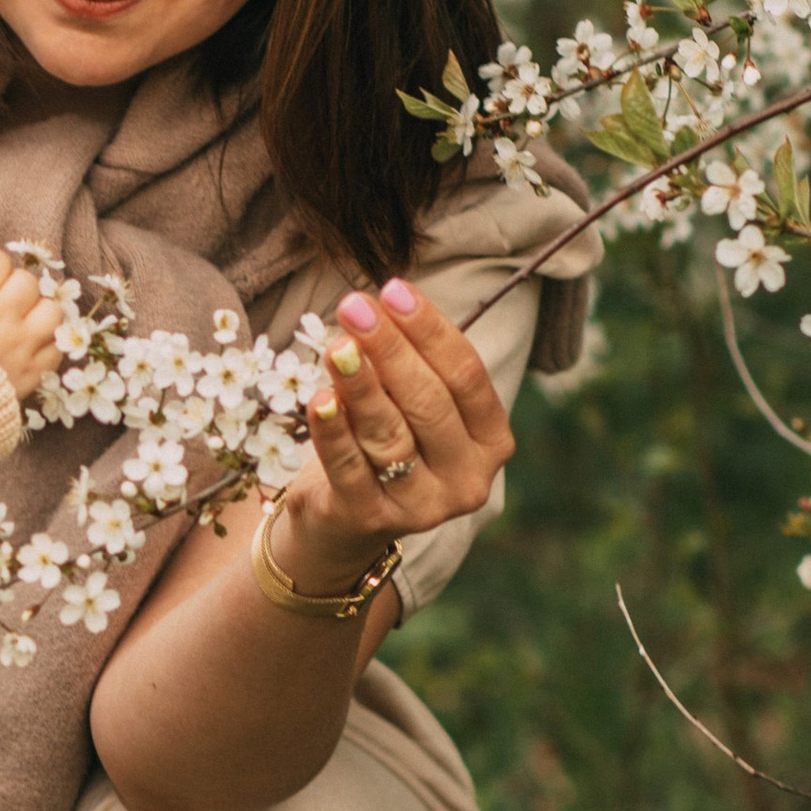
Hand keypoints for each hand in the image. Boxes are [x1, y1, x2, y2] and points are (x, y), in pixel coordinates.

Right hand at [0, 247, 65, 402]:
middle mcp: (1, 315)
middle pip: (28, 282)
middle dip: (16, 291)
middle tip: (3, 305)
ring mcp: (21, 344)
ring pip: (52, 311)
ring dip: (39, 315)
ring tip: (24, 326)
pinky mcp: (32, 373)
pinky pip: (55, 349)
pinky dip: (45, 349)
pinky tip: (28, 352)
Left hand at [280, 275, 515, 584]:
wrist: (346, 520)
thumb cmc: (388, 440)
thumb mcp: (409, 404)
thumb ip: (409, 363)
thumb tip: (382, 304)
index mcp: (491, 441)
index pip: (466, 376)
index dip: (430, 330)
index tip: (393, 290)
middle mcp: (468, 479)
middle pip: (430, 403)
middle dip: (391, 349)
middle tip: (355, 307)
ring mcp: (423, 507)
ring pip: (390, 435)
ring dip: (361, 386)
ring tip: (337, 345)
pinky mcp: (372, 520)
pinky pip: (349, 468)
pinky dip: (332, 432)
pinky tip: (319, 399)